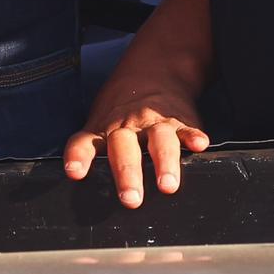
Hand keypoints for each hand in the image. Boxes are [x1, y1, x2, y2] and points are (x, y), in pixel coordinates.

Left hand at [62, 9, 211, 208]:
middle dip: (127, 174)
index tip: (75, 173)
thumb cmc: (119, 113)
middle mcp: (126, 127)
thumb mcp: (100, 125)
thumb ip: (93, 153)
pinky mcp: (179, 120)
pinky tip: (199, 144)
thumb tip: (83, 194)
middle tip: (131, 200)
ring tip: (167, 186)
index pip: (84, 144)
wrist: (153, 72)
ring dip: (163, 162)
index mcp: (102, 131)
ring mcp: (154, 123)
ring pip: (158, 140)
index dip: (78, 158)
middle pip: (124, 149)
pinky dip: (193, 136)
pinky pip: (186, 128)